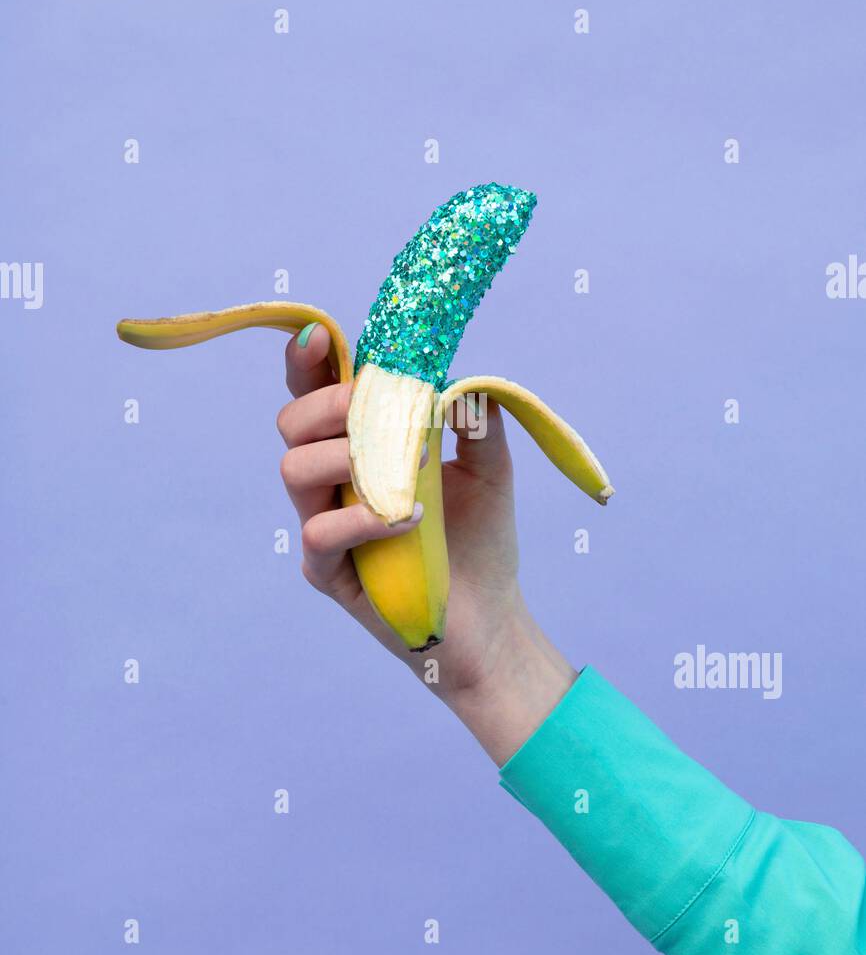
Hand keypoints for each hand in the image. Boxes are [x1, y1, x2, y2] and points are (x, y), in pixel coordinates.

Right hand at [276, 324, 576, 763]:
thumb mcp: (489, 469)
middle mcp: (332, 481)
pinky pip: (320, 533)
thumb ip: (474, 420)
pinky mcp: (328, 572)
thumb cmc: (481, 541)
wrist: (491, 618)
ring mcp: (323, 525)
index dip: (308, 360)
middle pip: (291, 423)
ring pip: (293, 470)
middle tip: (374, 409)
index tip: (319, 336)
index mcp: (360, 445)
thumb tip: (463, 381)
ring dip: (345, 456)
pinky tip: (409, 520)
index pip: (319, 393)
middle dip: (328, 404)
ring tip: (401, 469)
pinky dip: (365, 519)